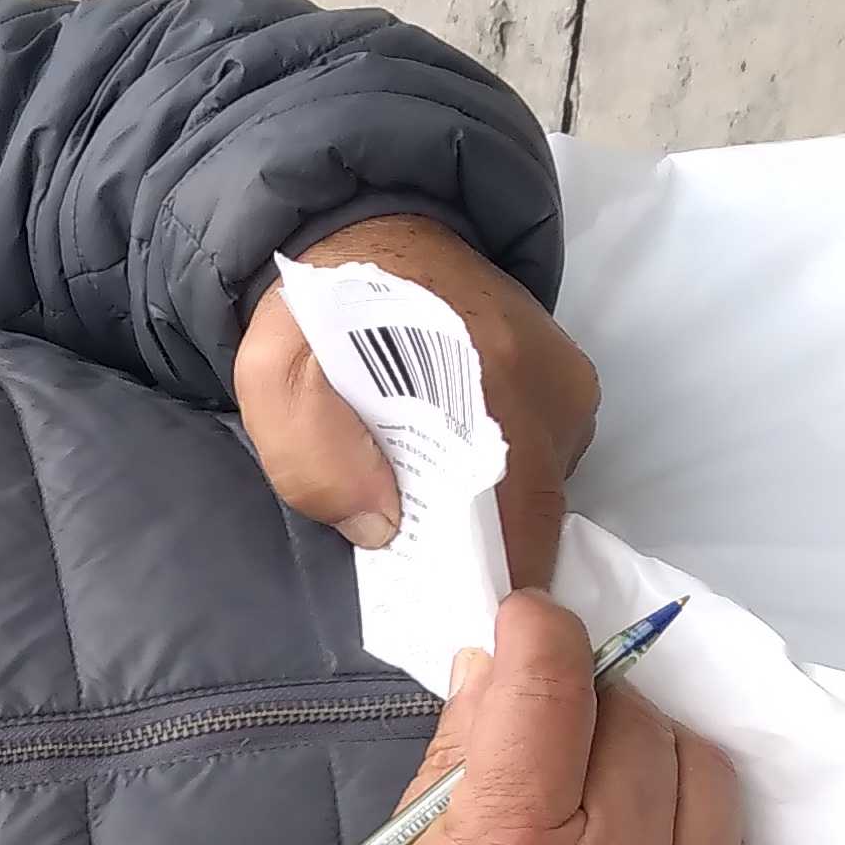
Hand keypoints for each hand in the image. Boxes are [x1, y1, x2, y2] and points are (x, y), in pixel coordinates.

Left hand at [236, 214, 599, 590]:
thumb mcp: (276, 376)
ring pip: (542, 493)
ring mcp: (568, 380)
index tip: (446, 614)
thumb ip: (314, 456)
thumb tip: (385, 529)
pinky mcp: (568, 380)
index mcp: (490, 380)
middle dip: (485, 556)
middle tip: (427, 578)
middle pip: (535, 516)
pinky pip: (545, 463)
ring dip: (492, 519)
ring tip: (433, 523)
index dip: (482, 580)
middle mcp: (551, 383)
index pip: (516, 523)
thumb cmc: (317, 313)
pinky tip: (453, 479)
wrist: (366, 229)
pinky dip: (502, 485)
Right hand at [338, 593, 751, 844]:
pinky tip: (634, 834)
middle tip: (542, 728)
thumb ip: (455, 756)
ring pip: (692, 754)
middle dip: (582, 700)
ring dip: (640, 744)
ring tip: (593, 783)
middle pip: (628, 713)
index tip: (524, 620)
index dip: (539, 630)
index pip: (553, 688)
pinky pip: (723, 821)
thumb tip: (501, 663)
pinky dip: (678, 805)